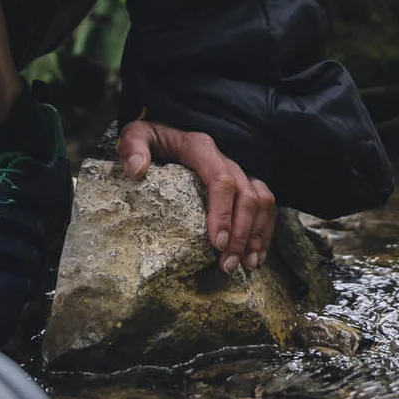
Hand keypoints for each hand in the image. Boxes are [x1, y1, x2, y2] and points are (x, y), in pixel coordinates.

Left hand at [117, 120, 275, 274]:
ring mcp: (238, 172)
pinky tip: (256, 256)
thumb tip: (138, 169)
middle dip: (241, 234)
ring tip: (247, 265)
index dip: (223, 213)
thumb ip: (134, 147)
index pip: (221, 181)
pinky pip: (264, 206)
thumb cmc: (152, 139)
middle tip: (227, 265)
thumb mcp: (136, 135)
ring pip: (262, 202)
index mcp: (201, 148)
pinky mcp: (243, 183)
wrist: (166, 133)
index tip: (216, 244)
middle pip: (246, 196)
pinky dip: (264, 231)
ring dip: (257, 235)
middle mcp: (226, 159)